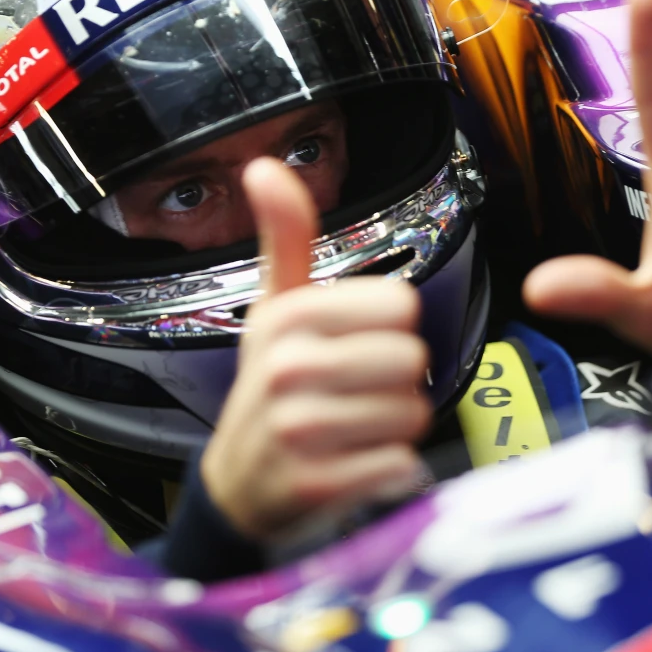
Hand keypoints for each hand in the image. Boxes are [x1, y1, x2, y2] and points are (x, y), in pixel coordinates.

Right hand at [200, 158, 430, 541]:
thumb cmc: (270, 387)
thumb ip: (285, 238)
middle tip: (356, 393)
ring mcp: (299, 430)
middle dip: (397, 381)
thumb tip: (263, 166)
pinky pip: (400, 462)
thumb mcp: (275, 308)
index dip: (389, 328)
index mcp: (286, 317)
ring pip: (412, 413)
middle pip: (411, 359)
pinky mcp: (318, 485)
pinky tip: (355, 463)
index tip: (352, 344)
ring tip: (354, 428)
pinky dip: (389, 467)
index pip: (401, 306)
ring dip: (395, 426)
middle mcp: (287, 369)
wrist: (239, 483)